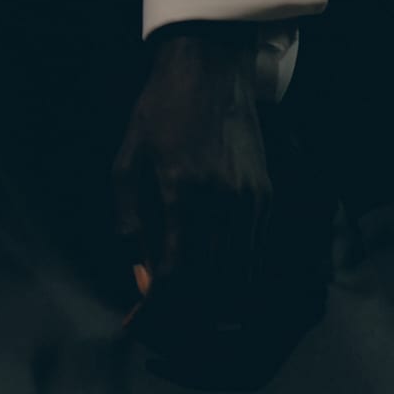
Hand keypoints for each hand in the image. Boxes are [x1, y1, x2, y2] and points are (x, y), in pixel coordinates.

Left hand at [112, 20, 271, 351]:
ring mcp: (252, 201)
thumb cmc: (158, 111)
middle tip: (160, 326)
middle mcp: (223, 201)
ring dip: (211, 307)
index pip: (175, 275)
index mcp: (182, 191)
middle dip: (183, 318)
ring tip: (184, 312)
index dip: (157, 311)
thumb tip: (143, 280)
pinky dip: (235, 282)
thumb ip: (129, 223)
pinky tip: (213, 284)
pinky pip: (256, 257)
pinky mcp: (268, 197)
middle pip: (211, 288)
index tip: (138, 324)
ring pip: (240, 280)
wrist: (210, 67)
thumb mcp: (126, 161)